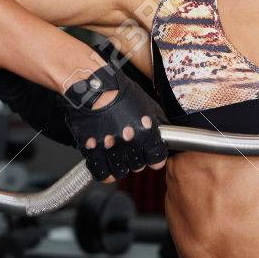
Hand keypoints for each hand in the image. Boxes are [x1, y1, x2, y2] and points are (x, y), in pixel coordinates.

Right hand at [58, 66, 167, 181]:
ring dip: (120, 166)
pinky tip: (105, 162)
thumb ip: (158, 123)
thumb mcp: (147, 104)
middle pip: (138, 166)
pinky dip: (104, 171)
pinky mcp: (91, 149)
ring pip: (120, 172)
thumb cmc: (119, 90)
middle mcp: (128, 141)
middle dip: (136, 159)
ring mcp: (109, 146)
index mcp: (145, 130)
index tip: (152, 155)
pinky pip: (100, 172)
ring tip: (118, 154)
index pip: (157, 158)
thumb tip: (167, 135)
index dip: (154, 157)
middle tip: (131, 148)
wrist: (91, 85)